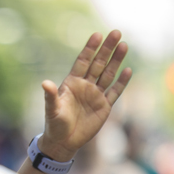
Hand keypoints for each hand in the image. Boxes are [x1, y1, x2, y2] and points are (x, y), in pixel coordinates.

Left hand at [38, 31, 131, 161]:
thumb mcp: (52, 110)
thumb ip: (50, 96)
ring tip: (124, 45)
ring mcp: (96, 95)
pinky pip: (115, 92)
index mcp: (72, 83)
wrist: (64, 142)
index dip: (90, 49)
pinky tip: (128, 70)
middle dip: (107, 49)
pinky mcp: (104, 106)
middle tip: (116, 32)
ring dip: (116, 60)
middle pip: (98, 63)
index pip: (83, 61)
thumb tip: (45, 83)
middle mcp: (85, 85)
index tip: (97, 35)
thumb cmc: (54, 124)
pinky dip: (121, 82)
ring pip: (109, 74)